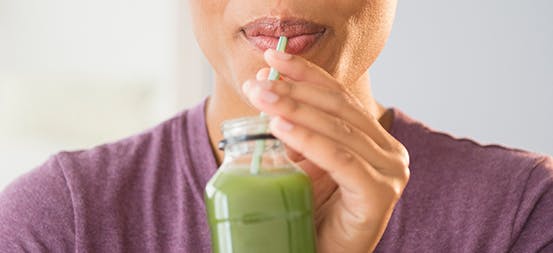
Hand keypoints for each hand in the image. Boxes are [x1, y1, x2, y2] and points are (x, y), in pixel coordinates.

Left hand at [242, 49, 409, 252]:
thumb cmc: (312, 213)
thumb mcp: (302, 164)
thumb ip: (297, 133)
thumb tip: (267, 97)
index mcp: (373, 139)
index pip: (339, 96)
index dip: (307, 73)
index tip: (273, 58)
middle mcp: (388, 151)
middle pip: (339, 108)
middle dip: (296, 89)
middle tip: (259, 81)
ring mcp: (389, 172)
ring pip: (338, 129)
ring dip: (296, 109)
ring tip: (263, 98)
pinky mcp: (379, 194)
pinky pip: (341, 160)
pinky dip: (310, 141)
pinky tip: (281, 128)